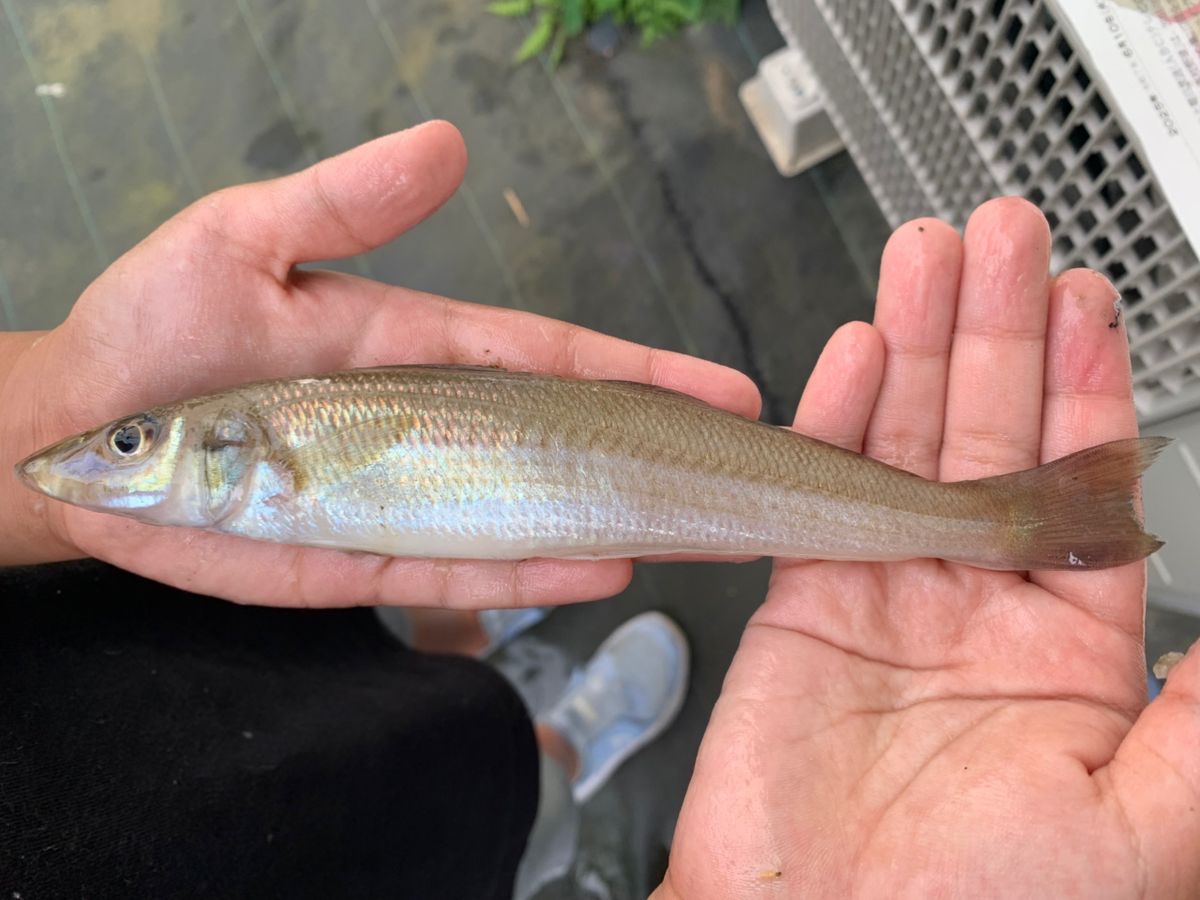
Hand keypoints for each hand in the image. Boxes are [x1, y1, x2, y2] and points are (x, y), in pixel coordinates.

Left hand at [0, 121, 757, 607]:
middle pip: (559, 444)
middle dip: (651, 454)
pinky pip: (460, 575)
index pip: (550, 358)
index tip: (718, 386)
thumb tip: (449, 144)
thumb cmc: (155, 328)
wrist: (86, 440)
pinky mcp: (364, 562)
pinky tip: (599, 573)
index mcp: (417, 348)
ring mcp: (403, 500)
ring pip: (528, 516)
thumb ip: (350, 203)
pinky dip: (527, 577)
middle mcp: (427, 429)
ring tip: (698, 530)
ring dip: (612, 523)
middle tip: (738, 468)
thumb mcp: (248, 238)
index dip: (637, 371)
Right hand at [658, 199, 1198, 896]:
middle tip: (1004, 237)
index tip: (1085, 300)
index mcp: (1065, 646)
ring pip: (899, 441)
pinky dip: (831, 418)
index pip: (1079, 481)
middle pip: (986, 433)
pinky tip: (854, 352)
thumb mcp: (1143, 828)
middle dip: (997, 330)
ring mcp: (882, 595)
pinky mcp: (799, 603)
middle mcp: (973, 602)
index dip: (1085, 384)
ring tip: (929, 257)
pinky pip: (817, 491)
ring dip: (915, 346)